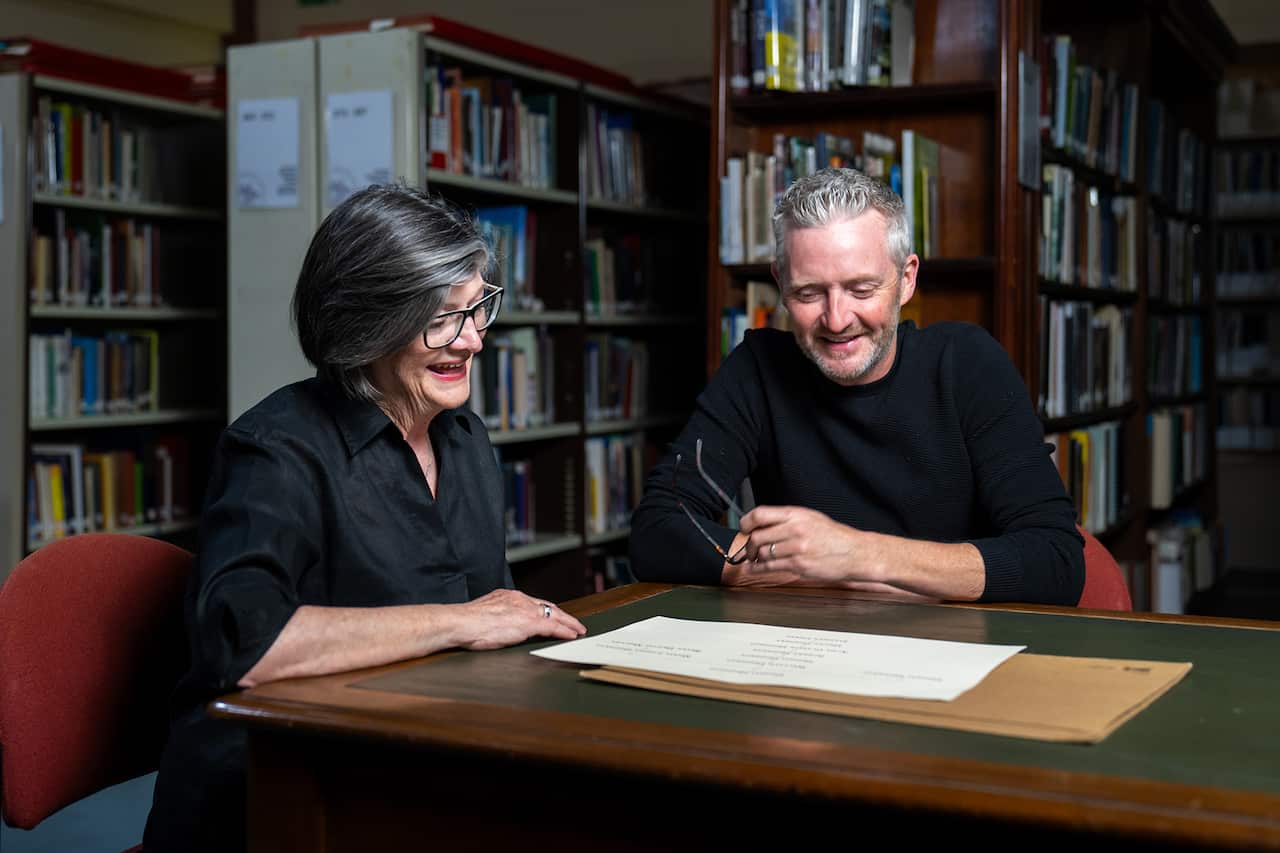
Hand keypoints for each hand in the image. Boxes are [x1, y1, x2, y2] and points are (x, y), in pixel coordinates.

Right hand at [453, 589, 585, 650]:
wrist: (460, 623)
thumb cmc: (466, 623)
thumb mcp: (485, 615)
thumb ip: (496, 617)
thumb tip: (498, 626)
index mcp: (508, 597)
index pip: (533, 603)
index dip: (546, 610)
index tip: (552, 614)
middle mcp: (519, 599)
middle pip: (547, 606)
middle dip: (562, 615)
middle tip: (573, 623)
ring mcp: (525, 610)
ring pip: (553, 614)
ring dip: (568, 623)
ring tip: (578, 629)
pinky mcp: (529, 622)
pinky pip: (552, 626)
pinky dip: (564, 631)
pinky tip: (571, 635)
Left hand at [724, 505, 881, 587]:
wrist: (855, 553)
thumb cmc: (834, 536)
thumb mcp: (811, 518)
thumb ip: (787, 520)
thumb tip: (762, 525)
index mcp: (796, 515)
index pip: (760, 514)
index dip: (746, 522)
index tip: (744, 527)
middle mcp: (795, 529)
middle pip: (758, 536)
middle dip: (749, 545)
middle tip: (748, 549)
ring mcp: (797, 548)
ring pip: (763, 553)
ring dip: (754, 558)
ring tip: (754, 559)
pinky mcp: (799, 565)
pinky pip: (771, 567)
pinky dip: (759, 568)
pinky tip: (756, 568)